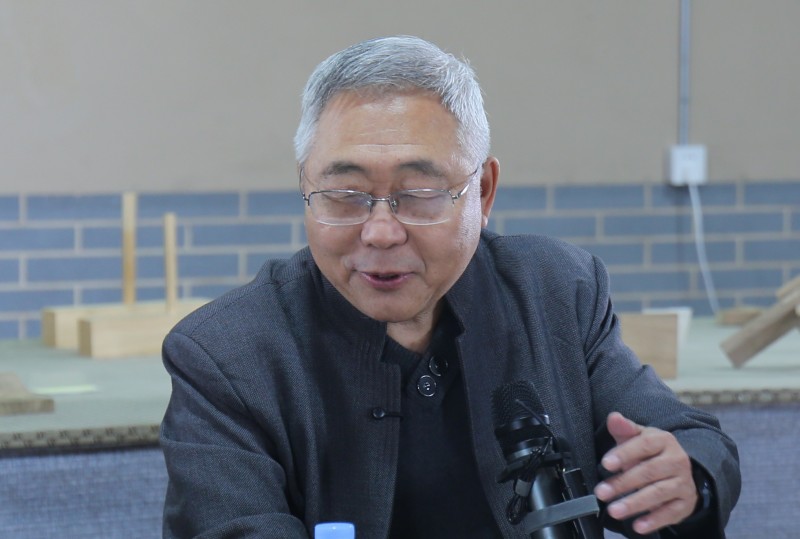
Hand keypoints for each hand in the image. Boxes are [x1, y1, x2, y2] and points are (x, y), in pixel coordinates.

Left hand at [593, 412, 697, 534]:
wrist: (678, 470)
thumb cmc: (649, 452)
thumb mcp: (637, 437)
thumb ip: (624, 429)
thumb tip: (613, 417)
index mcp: (663, 440)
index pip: (644, 445)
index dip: (624, 454)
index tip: (605, 464)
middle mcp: (677, 460)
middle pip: (649, 471)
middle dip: (623, 483)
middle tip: (601, 492)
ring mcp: (683, 482)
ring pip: (658, 493)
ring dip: (635, 503)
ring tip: (614, 510)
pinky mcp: (685, 503)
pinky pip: (671, 512)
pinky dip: (654, 520)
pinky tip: (638, 526)